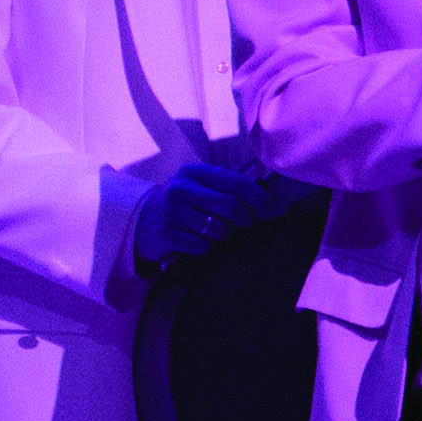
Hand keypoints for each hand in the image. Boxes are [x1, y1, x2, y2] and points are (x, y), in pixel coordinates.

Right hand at [124, 154, 303, 287]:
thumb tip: (277, 204)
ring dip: (229, 236)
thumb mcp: (202, 188)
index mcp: (194, 172)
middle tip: (251, 227)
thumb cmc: (185, 204)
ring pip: (220, 230)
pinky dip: (211, 248)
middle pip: (231, 207)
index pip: (237, 184)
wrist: (144, 222)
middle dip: (248, 220)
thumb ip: (232, 190)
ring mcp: (171, 213)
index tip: (276, 212)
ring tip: (226, 235)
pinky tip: (206, 243)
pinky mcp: (167, 236)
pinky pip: (204, 247)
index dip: (261, 199)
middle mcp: (180, 189)